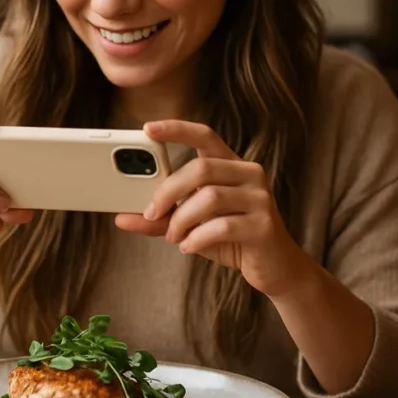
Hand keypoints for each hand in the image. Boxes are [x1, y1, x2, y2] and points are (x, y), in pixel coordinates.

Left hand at [115, 120, 299, 297]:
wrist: (276, 268)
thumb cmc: (233, 240)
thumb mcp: (193, 226)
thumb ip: (161, 219)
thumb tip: (121, 218)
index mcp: (232, 166)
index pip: (205, 136)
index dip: (176, 129)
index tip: (148, 129)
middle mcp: (250, 174)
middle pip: (201, 168)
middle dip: (168, 191)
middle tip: (152, 212)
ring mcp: (260, 199)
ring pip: (209, 197)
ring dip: (181, 220)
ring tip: (174, 237)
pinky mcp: (264, 226)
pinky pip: (222, 226)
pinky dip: (197, 238)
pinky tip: (189, 247)